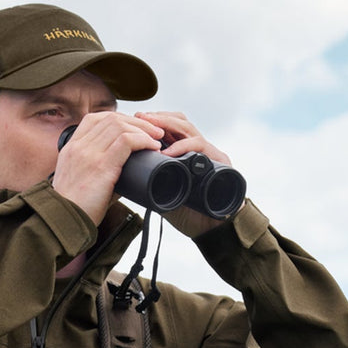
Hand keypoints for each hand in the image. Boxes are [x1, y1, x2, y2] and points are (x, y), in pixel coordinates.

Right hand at [53, 111, 163, 224]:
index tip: (133, 127)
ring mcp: (88, 154)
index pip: (94, 119)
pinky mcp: (101, 166)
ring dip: (143, 129)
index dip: (118, 119)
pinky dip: (143, 140)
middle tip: (153, 132)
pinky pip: (126, 141)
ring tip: (156, 139)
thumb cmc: (74, 208)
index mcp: (71, 149)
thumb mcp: (80, 182)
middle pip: (111, 119)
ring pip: (120, 126)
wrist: (63, 222)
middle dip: (137, 122)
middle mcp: (78, 147)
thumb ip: (99, 172)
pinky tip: (152, 147)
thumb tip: (127, 174)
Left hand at [134, 111, 242, 233]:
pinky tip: (167, 152)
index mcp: (185, 153)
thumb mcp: (164, 194)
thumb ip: (151, 184)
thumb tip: (126, 179)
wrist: (211, 229)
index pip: (170, 127)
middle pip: (179, 122)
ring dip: (168, 126)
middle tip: (140, 119)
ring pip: (189, 129)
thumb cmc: (188, 213)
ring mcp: (210, 154)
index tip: (134, 121)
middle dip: (158, 118)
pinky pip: (200, 147)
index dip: (153, 122)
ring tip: (150, 129)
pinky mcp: (220, 161)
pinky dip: (182, 147)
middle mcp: (198, 149)